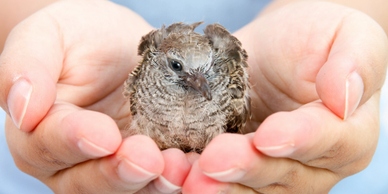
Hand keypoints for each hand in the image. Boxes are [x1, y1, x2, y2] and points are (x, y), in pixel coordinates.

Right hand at [0, 1, 190, 192]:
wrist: (117, 46)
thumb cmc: (79, 38)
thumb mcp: (48, 35)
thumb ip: (26, 65)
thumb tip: (21, 107)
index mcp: (40, 131)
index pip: (49, 144)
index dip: (73, 141)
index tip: (102, 134)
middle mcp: (74, 160)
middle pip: (87, 181)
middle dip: (117, 173)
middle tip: (146, 158)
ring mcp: (113, 166)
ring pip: (127, 190)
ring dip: (152, 184)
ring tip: (177, 167)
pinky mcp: (149, 164)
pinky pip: (159, 180)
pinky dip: (178, 178)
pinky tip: (194, 165)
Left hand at [182, 1, 387, 192]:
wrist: (277, 50)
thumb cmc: (315, 40)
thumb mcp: (348, 36)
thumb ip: (356, 63)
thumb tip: (343, 95)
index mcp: (348, 134)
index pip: (328, 142)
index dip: (299, 140)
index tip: (269, 136)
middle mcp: (313, 164)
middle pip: (283, 175)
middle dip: (247, 167)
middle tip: (214, 160)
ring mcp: (275, 171)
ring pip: (251, 188)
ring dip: (220, 185)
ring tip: (190, 176)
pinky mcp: (241, 166)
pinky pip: (224, 179)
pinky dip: (201, 178)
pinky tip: (178, 171)